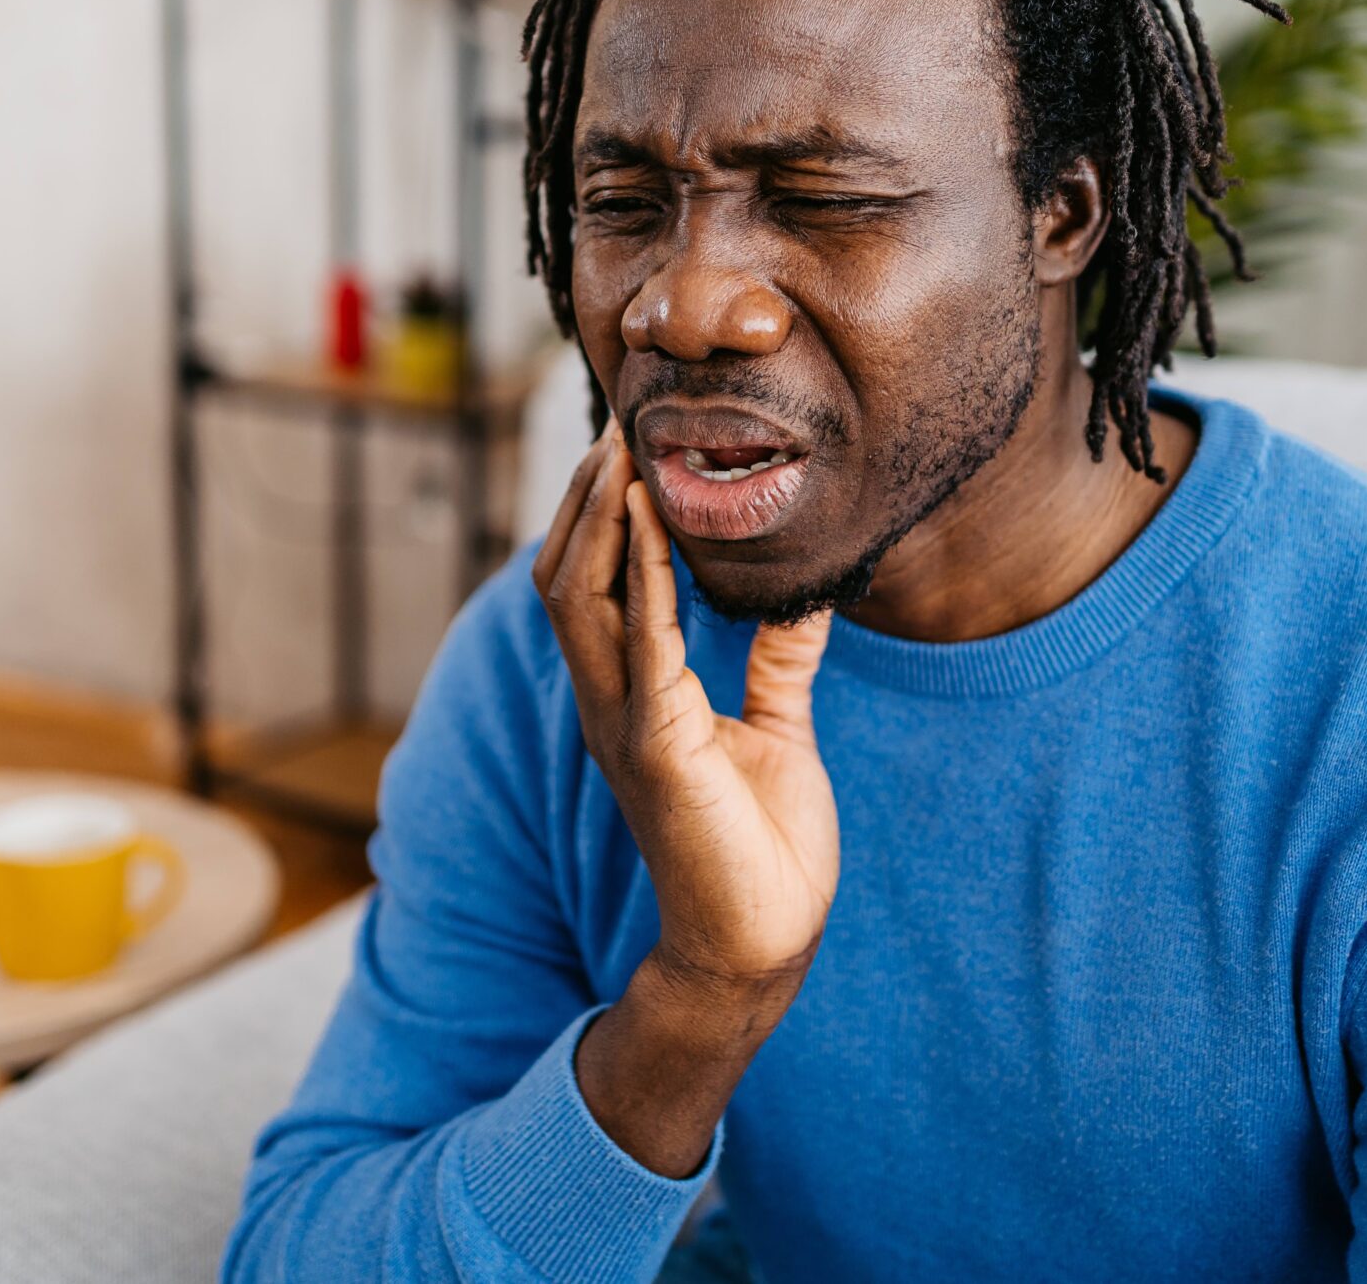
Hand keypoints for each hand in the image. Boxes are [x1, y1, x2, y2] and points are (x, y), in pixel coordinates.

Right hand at [533, 426, 835, 1175]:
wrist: (759, 946)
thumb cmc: (763, 850)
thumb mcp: (776, 729)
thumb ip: (777, 661)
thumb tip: (799, 595)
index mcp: (633, 695)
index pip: (594, 581)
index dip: (602, 511)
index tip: (630, 440)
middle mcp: (611, 701)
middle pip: (567, 573)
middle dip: (587, 495)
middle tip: (618, 420)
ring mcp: (625, 723)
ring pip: (581, 596)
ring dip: (601, 517)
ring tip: (623, 449)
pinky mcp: (659, 748)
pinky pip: (643, 643)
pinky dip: (644, 573)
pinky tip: (654, 517)